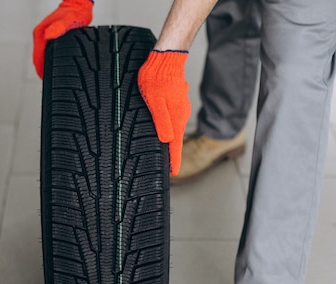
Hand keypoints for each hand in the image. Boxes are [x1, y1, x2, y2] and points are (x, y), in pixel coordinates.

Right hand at [33, 0, 93, 78]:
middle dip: (43, 72)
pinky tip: (57, 67)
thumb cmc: (75, 12)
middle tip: (51, 84)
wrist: (78, 5)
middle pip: (38, 60)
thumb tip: (48, 36)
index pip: (37, 58)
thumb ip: (59, 28)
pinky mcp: (49, 38)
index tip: (46, 82)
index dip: (41, 72)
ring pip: (42, 57)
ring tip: (54, 79)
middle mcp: (40, 35)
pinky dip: (50, 61)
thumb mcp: (69, 20)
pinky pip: (47, 53)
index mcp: (41, 33)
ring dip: (46, 67)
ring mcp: (44, 36)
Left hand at [137, 50, 190, 175]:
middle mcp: (180, 115)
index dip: (174, 160)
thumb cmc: (157, 79)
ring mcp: (179, 107)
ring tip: (167, 152)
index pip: (175, 145)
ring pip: (174, 128)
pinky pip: (173, 118)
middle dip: (173, 153)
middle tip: (171, 166)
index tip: (174, 173)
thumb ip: (162, 122)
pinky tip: (164, 129)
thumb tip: (167, 141)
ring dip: (171, 141)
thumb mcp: (155, 103)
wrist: (165, 58)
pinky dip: (170, 127)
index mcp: (176, 118)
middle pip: (176, 139)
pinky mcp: (176, 100)